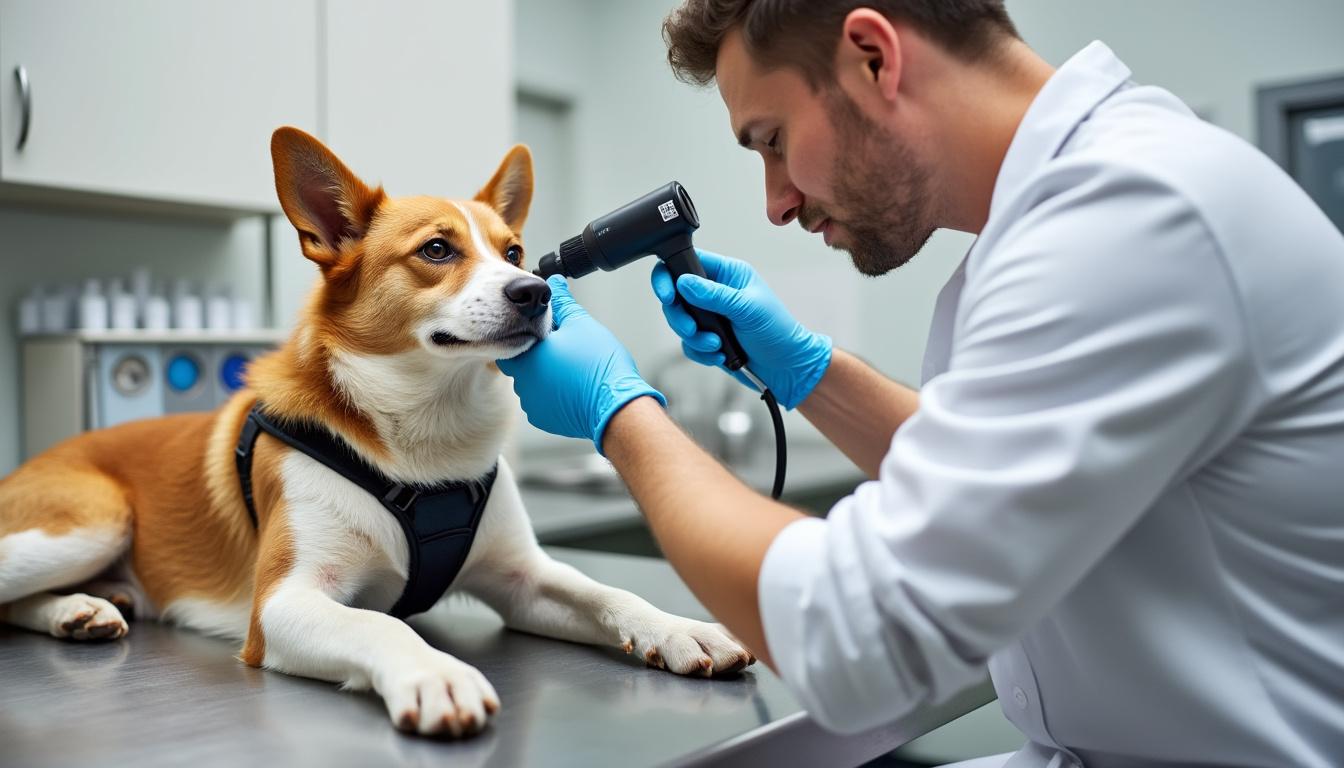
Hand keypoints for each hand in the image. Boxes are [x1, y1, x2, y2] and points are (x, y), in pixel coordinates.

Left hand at [497, 276, 664, 453]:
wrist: (617, 406)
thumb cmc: (600, 366)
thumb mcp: (581, 324)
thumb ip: (562, 302)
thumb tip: (554, 282)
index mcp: (526, 358)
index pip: (509, 340)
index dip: (525, 333)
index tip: (545, 331)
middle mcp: (523, 384)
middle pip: (523, 363)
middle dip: (539, 354)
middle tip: (564, 347)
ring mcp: (533, 405)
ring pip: (533, 383)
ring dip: (547, 375)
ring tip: (572, 367)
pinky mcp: (546, 420)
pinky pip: (543, 402)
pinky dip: (555, 393)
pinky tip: (574, 385)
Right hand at [650, 249, 831, 408]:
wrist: (787, 367)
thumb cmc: (778, 331)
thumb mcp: (747, 309)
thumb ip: (714, 295)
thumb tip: (683, 282)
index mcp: (727, 273)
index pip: (687, 261)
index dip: (670, 275)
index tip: (668, 296)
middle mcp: (715, 291)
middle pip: (676, 295)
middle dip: (680, 316)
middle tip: (693, 329)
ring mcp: (711, 315)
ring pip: (680, 321)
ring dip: (694, 337)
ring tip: (715, 344)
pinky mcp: (709, 337)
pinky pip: (688, 343)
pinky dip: (700, 351)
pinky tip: (720, 354)